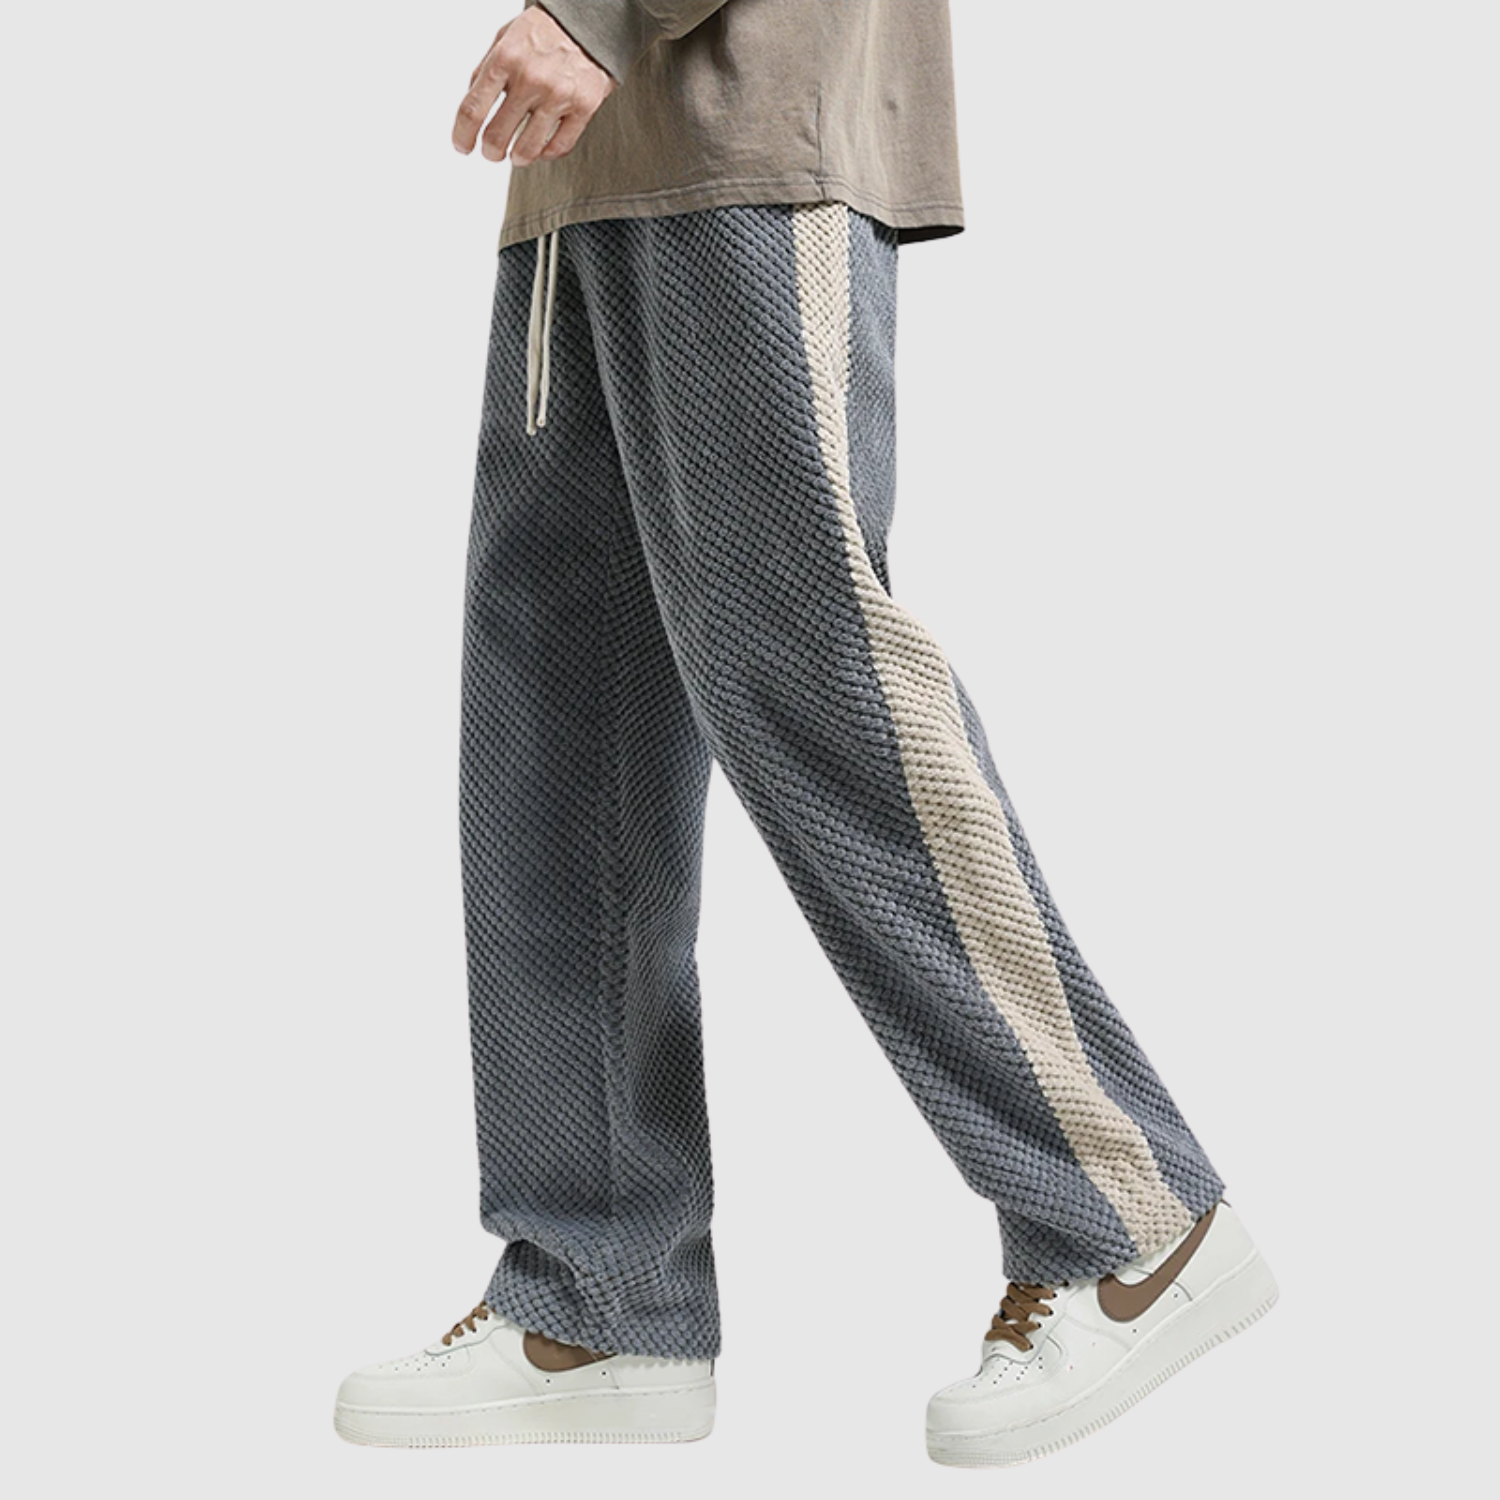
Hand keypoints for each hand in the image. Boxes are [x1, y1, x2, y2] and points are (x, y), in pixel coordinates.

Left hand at [453, 8, 615, 166]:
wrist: (590, 20)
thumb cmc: (546, 30)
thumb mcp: (506, 37)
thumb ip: (487, 69)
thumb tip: (473, 101)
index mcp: (505, 59)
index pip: (473, 109)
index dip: (462, 135)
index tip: (462, 145)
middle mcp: (530, 78)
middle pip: (496, 135)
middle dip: (490, 152)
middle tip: (491, 153)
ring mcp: (558, 95)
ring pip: (527, 149)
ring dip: (517, 158)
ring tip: (517, 156)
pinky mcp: (583, 107)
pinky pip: (559, 146)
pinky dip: (546, 153)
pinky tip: (542, 148)